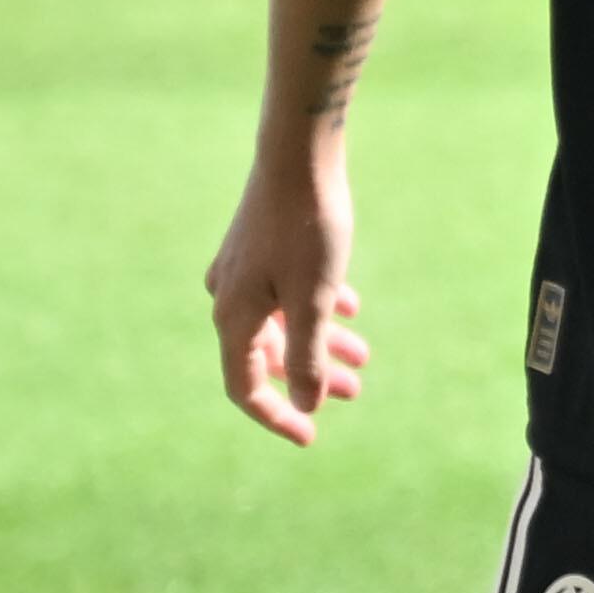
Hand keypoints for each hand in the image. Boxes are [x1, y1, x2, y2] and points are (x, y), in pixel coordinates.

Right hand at [207, 153, 368, 446]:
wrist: (299, 156)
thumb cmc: (308, 228)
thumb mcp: (314, 298)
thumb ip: (309, 354)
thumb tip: (309, 403)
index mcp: (234, 316)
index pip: (245, 386)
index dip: (276, 415)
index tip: (309, 437)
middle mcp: (230, 297)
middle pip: (269, 355)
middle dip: (311, 378)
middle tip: (354, 393)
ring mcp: (244, 271)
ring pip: (283, 322)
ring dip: (321, 343)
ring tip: (363, 357)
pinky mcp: (262, 248)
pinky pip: (288, 292)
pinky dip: (317, 306)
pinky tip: (350, 308)